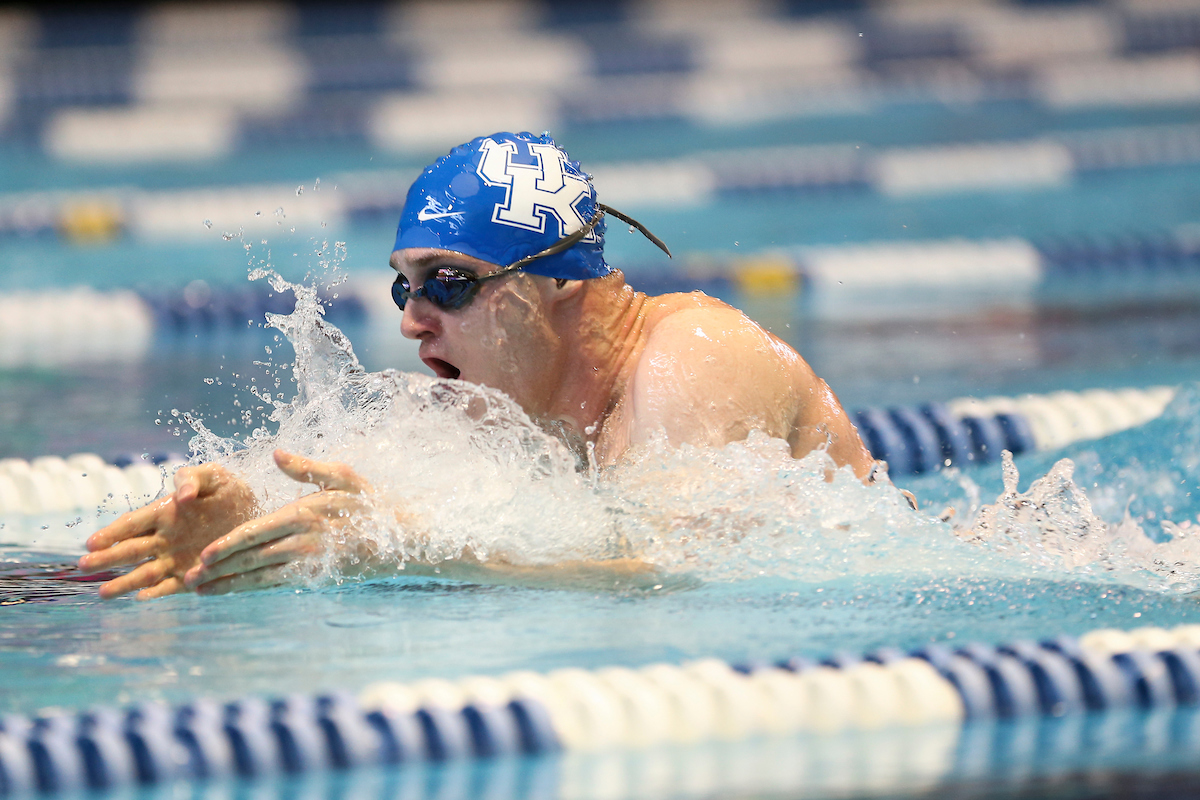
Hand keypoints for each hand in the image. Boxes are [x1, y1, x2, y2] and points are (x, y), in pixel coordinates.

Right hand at [79, 462, 257, 599]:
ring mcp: (177, 558)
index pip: (132, 523)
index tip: (92, 542)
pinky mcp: (193, 574)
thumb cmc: (231, 488)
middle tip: (84, 566)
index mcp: (165, 512)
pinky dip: (157, 592)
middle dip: (107, 559)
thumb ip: (192, 479)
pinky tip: (142, 599)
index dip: (112, 532)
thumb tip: (180, 495)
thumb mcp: (214, 475)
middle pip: (131, 550)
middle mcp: (165, 538)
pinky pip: (171, 585)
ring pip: (145, 572)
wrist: (259, 510)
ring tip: (103, 594)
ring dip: (125, 583)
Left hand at [183, 450, 373, 594]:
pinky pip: (276, 584)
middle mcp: (303, 541)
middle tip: (187, 579)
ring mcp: (309, 562)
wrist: (401, 538)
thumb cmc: (370, 503)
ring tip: (200, 591)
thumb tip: (276, 453)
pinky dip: (251, 589)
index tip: (203, 555)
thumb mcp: (342, 477)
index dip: (226, 545)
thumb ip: (306, 468)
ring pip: (259, 576)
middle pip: (250, 558)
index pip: (255, 532)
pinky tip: (232, 591)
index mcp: (304, 514)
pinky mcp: (315, 576)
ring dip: (228, 584)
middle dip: (217, 569)